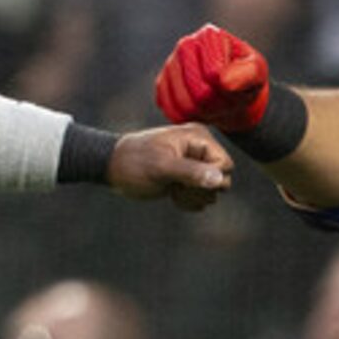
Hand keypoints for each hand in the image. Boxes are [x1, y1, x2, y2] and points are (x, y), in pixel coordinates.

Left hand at [105, 125, 233, 209]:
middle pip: (223, 179)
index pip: (225, 165)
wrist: (113, 168)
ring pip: (213, 190)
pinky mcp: (187, 177)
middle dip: (201, 190)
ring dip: (194, 197)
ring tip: (172, 190)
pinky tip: (173, 195)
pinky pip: (203, 195)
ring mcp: (194, 162)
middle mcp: (199, 148)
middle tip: (176, 188)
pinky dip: (190, 201)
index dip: (210, 179)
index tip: (184, 182)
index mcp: (198, 137)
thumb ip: (190, 172)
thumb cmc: (133, 163)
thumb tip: (219, 179)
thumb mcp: (160, 167)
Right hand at [155, 23, 269, 131]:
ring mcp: (170, 65)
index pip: (213, 74)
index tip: (237, 85)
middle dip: (218, 103)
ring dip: (205, 112)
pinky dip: (190, 117)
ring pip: (183, 105)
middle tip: (228, 99)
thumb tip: (224, 81)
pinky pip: (172, 112)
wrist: (233, 92)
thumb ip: (247, 74)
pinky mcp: (162, 85)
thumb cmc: (246, 78)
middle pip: (198, 92)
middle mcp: (185, 45)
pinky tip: (200, 108)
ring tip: (215, 103)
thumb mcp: (257, 72)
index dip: (228, 88)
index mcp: (209, 36)